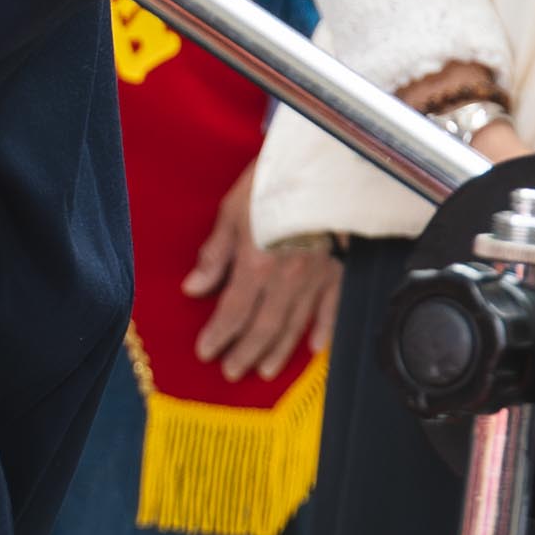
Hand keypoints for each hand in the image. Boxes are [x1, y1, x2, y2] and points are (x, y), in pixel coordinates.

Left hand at [182, 174, 342, 378]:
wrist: (326, 163)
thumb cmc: (275, 180)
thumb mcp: (234, 210)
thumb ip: (216, 253)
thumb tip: (193, 287)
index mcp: (257, 264)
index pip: (233, 311)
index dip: (218, 335)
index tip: (206, 351)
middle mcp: (287, 279)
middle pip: (263, 326)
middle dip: (245, 352)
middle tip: (231, 372)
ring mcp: (317, 277)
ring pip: (295, 323)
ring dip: (278, 349)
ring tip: (265, 369)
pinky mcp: (340, 269)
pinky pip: (333, 307)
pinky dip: (325, 330)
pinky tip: (316, 348)